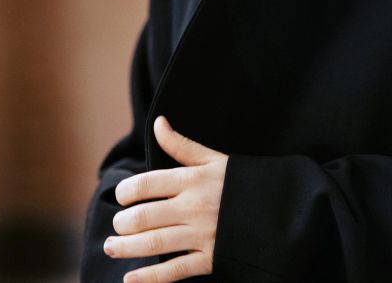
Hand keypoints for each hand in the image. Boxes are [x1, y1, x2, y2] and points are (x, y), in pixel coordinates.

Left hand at [104, 116, 228, 281]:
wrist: (280, 208)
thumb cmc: (242, 181)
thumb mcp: (214, 158)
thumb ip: (181, 145)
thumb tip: (158, 123)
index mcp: (193, 179)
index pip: (147, 184)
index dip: (127, 191)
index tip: (120, 196)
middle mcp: (194, 206)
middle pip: (145, 216)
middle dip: (123, 223)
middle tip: (116, 226)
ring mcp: (202, 234)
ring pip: (154, 243)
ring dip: (127, 248)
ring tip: (111, 247)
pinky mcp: (211, 259)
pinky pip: (175, 271)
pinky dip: (150, 278)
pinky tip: (131, 278)